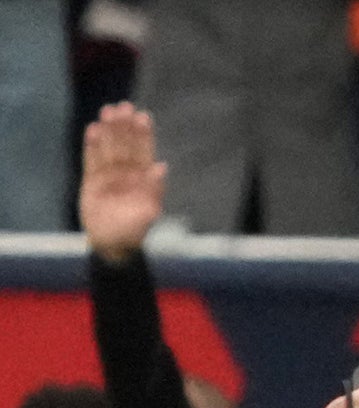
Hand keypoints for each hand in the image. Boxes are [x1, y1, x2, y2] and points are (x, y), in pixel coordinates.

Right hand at [80, 103, 162, 259]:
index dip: (143, 134)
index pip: (143, 152)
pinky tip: (92, 130)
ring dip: (108, 130)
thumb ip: (154, 190)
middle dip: (125, 126)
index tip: (142, 116)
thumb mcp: (148, 212)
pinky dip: (91, 145)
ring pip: (108, 148)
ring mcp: (108, 175)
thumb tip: (162, 167)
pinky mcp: (91, 180)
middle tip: (124, 106)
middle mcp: (126, 173)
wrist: (111, 244)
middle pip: (125, 145)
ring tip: (108, 111)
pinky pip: (91, 159)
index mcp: (143, 179)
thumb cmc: (133, 231)